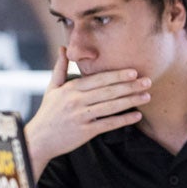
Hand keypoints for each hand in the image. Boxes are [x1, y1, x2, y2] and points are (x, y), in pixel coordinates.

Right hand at [25, 47, 150, 173]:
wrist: (38, 140)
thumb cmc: (48, 112)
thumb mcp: (52, 88)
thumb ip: (60, 68)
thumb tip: (62, 47)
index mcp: (71, 89)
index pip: (98, 79)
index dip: (117, 75)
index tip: (134, 72)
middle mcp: (76, 101)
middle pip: (108, 91)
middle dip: (129, 86)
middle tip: (148, 81)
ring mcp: (81, 117)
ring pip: (110, 107)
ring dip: (130, 101)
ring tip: (147, 96)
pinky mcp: (85, 132)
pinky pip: (107, 124)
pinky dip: (123, 120)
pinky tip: (137, 115)